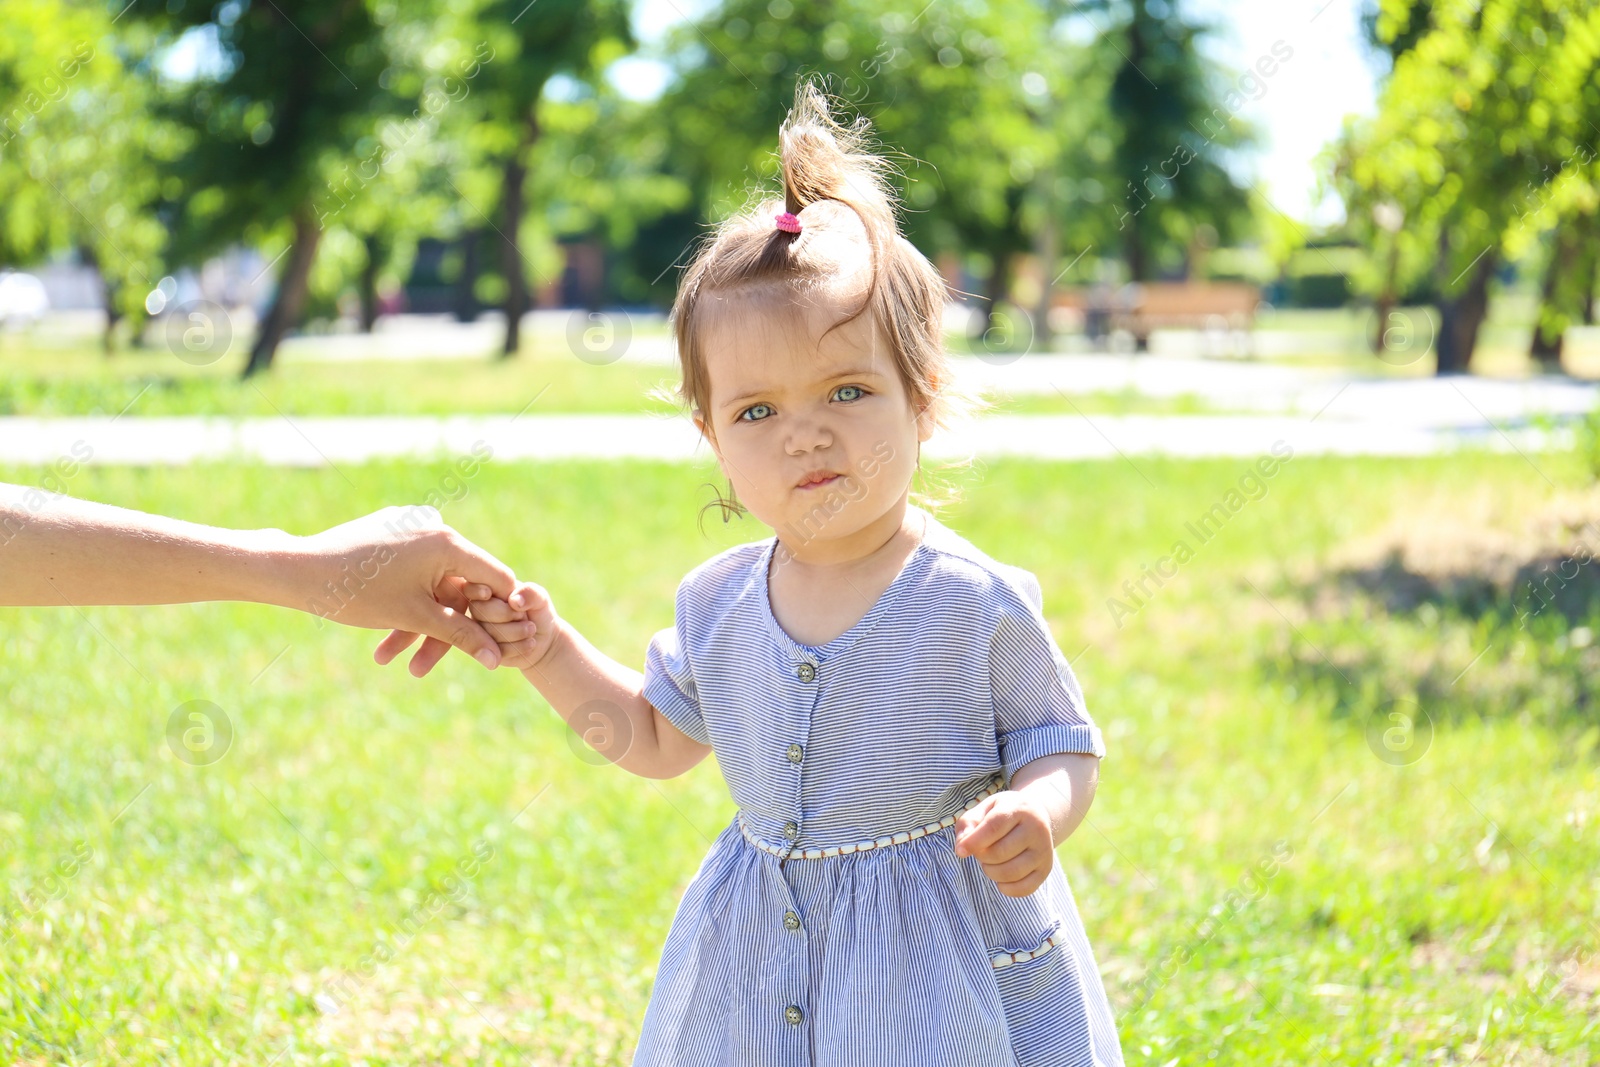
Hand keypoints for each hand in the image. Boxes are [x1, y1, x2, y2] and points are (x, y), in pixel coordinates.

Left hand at [292, 504, 515, 676]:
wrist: (298, 570)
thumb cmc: (358, 593)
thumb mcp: (416, 618)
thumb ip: (462, 636)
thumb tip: (496, 660)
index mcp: (448, 541)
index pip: (495, 578)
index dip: (499, 615)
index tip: (498, 644)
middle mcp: (435, 527)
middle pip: (460, 587)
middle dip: (446, 629)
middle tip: (428, 666)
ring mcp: (412, 528)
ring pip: (433, 584)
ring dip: (419, 622)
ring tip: (390, 658)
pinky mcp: (392, 534)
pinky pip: (414, 572)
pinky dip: (408, 600)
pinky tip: (385, 630)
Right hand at [462, 580, 561, 670]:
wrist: (543, 639)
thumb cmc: (538, 612)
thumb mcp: (540, 598)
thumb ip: (530, 592)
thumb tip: (514, 600)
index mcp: (487, 588)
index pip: (475, 586)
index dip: (482, 591)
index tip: (502, 598)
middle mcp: (477, 608)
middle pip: (479, 610)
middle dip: (506, 614)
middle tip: (524, 617)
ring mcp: (478, 630)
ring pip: (485, 632)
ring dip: (515, 632)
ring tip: (531, 630)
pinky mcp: (483, 650)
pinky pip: (493, 650)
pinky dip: (515, 647)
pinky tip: (528, 643)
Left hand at [952, 790, 1055, 897]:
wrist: (1036, 816)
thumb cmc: (1003, 813)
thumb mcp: (984, 808)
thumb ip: (968, 824)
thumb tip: (962, 848)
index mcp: (1020, 808)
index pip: (994, 827)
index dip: (974, 842)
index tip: (960, 851)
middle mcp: (1037, 829)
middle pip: (999, 853)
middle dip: (981, 856)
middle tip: (981, 850)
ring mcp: (1044, 851)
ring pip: (1011, 872)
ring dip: (991, 871)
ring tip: (990, 861)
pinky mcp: (1046, 869)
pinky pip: (1024, 889)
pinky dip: (1006, 888)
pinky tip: (1000, 878)